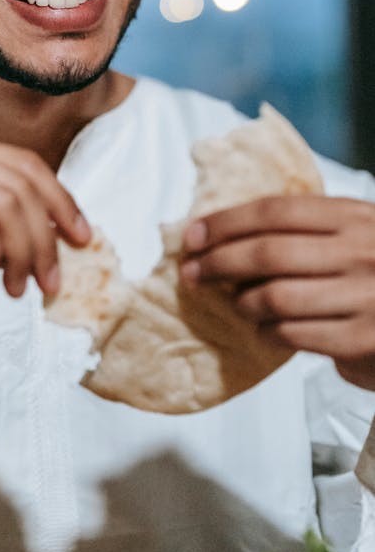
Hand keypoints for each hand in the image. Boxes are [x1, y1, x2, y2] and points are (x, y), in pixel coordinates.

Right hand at [0, 131, 90, 340]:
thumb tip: (66, 226)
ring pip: (3, 204)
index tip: (83, 238)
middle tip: (51, 281)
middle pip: (18, 182)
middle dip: (46, 236)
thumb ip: (9, 223)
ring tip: (18, 287)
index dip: (61, 199)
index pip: (22, 163)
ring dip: (22, 252)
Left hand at [179, 194, 374, 388]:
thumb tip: (227, 233)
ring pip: (275, 297)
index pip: (274, 211)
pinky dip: (268, 332)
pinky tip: (266, 328)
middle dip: (218, 262)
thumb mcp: (356, 231)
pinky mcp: (362, 339)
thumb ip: (308, 227)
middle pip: (267, 253)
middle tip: (193, 273)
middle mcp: (359, 251)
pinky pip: (293, 334)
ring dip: (243, 303)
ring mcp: (364, 296)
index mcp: (352, 216)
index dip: (225, 222)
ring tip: (237, 304)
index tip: (193, 236)